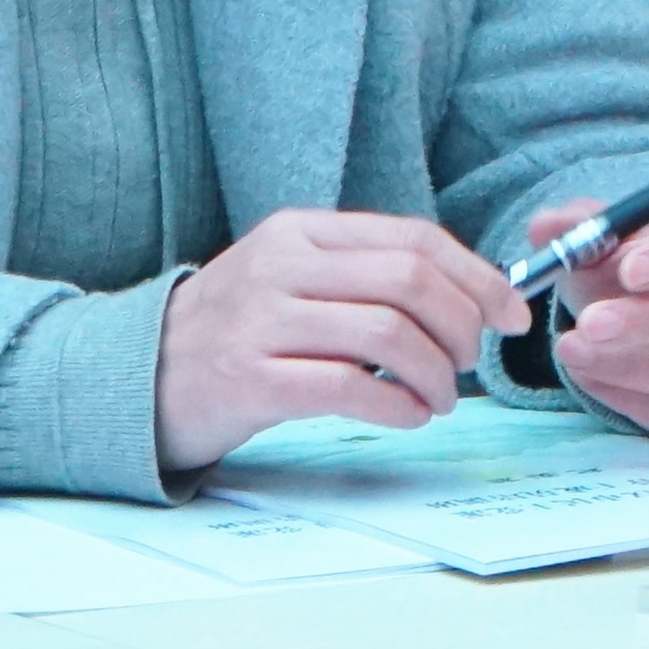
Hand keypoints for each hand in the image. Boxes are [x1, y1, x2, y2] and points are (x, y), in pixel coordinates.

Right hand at [153, 209, 527, 473]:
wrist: (140, 377)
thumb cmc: (237, 332)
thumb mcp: (291, 278)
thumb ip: (363, 276)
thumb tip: (468, 296)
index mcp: (299, 232)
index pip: (412, 238)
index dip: (476, 276)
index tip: (508, 315)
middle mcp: (280, 266)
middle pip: (409, 282)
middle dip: (461, 328)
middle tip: (467, 364)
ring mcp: (261, 322)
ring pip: (387, 334)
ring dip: (435, 375)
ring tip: (437, 398)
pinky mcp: (250, 381)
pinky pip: (349, 389)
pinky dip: (398, 407)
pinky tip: (406, 416)